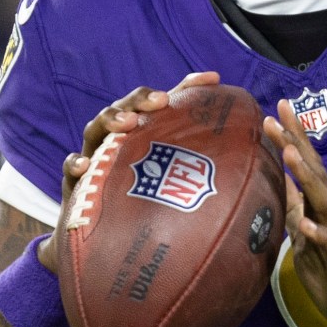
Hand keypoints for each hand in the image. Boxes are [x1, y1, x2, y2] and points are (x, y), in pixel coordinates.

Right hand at [41, 73, 220, 273]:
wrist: (96, 247)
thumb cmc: (141, 213)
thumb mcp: (172, 194)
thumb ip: (203, 179)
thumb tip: (255, 175)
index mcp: (143, 138)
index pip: (164, 106)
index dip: (188, 87)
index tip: (214, 78)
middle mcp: (117, 141)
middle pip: (126, 107)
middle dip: (142, 99)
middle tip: (161, 101)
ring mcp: (94, 158)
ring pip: (96, 128)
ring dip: (111, 120)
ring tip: (127, 123)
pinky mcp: (75, 183)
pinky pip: (71, 168)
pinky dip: (76, 162)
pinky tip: (87, 163)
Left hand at [265, 101, 326, 326]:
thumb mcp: (310, 246)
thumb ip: (300, 215)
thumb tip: (285, 185)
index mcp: (323, 214)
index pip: (306, 171)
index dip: (291, 142)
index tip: (273, 114)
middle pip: (315, 174)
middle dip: (297, 143)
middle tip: (281, 111)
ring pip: (324, 204)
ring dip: (308, 178)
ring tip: (290, 153)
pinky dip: (320, 235)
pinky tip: (307, 223)